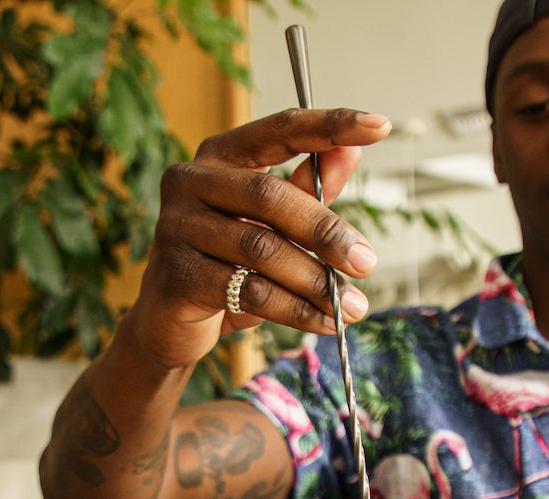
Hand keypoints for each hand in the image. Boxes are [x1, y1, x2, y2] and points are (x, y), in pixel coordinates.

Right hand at [126, 107, 391, 370]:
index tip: (379, 124)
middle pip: (269, 196)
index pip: (279, 130)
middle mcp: (190, 182)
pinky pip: (250, 291)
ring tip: (353, 305)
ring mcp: (177, 228)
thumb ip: (306, 191)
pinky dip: (296, 310)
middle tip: (366, 261)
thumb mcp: (270, 228)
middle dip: (326, 231)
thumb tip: (351, 153)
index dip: (329, 126)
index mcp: (218, 156)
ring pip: (262, 250)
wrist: (169, 324)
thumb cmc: (225, 265)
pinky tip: (324, 322)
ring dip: (316, 281)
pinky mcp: (178, 276)